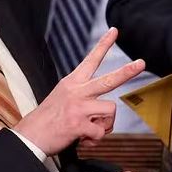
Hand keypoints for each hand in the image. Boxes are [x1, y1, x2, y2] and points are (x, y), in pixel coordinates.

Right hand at [14, 28, 144, 154]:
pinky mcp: (78, 124)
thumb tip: (103, 109)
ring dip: (104, 125)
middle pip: (108, 80)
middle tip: (141, 63)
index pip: (91, 60)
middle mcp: (76, 91)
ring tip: (90, 130)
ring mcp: (78, 107)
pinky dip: (95, 140)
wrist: (30, 136)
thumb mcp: (62, 97)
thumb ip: (83, 97)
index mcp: (72, 82)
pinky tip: (83, 139)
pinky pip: (100, 133)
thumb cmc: (47, 119)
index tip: (114, 31)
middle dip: (127, 71)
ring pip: (110, 110)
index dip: (103, 45)